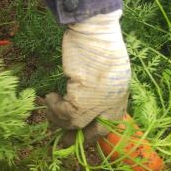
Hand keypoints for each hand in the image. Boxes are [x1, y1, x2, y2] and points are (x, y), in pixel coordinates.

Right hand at [44, 10, 129, 138]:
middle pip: (97, 130)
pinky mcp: (83, 95)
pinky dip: (54, 107)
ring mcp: (100, 100)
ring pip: (76, 123)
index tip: (80, 134)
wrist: (94, 29)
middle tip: (63, 141)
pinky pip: (66, 112)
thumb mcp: (107, 69)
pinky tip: (49, 96)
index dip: (94, 132)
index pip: (112, 124)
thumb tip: (87, 100)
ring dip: (59, 117)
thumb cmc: (99, 43)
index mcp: (121, 95)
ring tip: (51, 105)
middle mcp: (114, 101)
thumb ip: (102, 88)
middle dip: (79, 136)